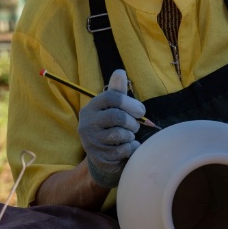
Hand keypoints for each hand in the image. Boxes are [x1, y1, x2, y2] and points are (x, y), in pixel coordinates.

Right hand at [77, 69, 143, 188]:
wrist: (102, 154)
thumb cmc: (110, 125)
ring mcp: (91, 141)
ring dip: (131, 136)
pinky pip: (122, 150)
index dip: (130, 103)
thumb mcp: (112, 107)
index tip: (141, 111)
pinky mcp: (98, 157)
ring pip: (120, 134)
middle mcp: (87, 123)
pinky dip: (131, 148)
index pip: (111, 97)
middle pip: (117, 116)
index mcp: (91, 108)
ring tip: (128, 136)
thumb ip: (117, 91)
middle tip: (135, 126)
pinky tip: (128, 147)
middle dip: (132, 122)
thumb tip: (120, 72)